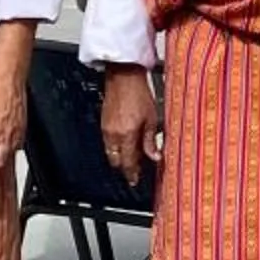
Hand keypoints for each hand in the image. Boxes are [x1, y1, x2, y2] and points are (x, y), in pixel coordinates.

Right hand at [100, 66, 160, 185]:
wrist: (124, 78)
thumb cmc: (139, 94)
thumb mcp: (152, 119)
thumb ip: (151, 141)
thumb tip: (155, 156)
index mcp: (127, 135)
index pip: (127, 163)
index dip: (131, 174)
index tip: (134, 180)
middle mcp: (114, 135)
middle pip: (116, 161)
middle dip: (125, 167)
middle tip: (135, 170)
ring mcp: (106, 129)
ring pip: (110, 152)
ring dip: (120, 157)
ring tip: (132, 156)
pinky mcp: (103, 123)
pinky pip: (108, 142)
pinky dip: (115, 147)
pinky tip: (125, 142)